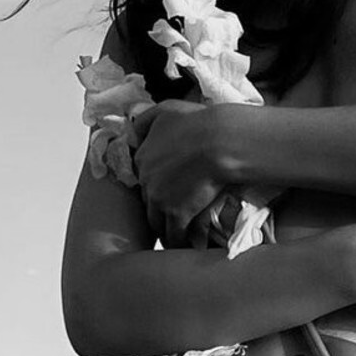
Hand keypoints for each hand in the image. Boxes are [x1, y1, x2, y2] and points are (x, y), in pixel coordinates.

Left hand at [131, 100, 227, 246]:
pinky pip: (173, 234)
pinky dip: (179, 241)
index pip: (143, 177)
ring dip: (165, 229)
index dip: (155, 185)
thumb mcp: (166, 110)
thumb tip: (134, 130)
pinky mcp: (176, 213)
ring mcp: (159, 198)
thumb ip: (147, 120)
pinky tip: (186, 245)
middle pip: (148, 201)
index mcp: (142, 156)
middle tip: (171, 215)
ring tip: (175, 236)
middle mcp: (146, 178)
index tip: (165, 190)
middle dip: (158, 208)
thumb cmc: (199, 121)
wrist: (220, 141)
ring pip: (156, 221)